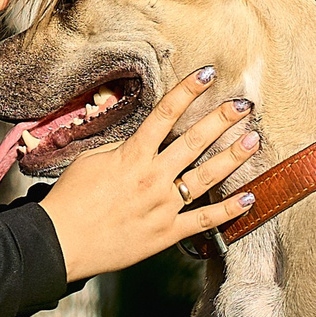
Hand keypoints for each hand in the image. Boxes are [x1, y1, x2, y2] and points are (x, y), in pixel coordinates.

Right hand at [39, 66, 260, 281]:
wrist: (61, 243)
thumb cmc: (70, 199)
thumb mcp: (90, 161)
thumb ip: (120, 148)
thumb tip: (140, 137)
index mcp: (132, 155)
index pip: (165, 114)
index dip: (187, 90)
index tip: (207, 73)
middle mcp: (153, 177)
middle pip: (194, 141)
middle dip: (222, 119)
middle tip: (244, 104)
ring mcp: (163, 206)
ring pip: (207, 176)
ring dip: (233, 157)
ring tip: (254, 140)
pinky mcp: (167, 234)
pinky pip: (204, 221)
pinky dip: (229, 211)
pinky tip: (250, 198)